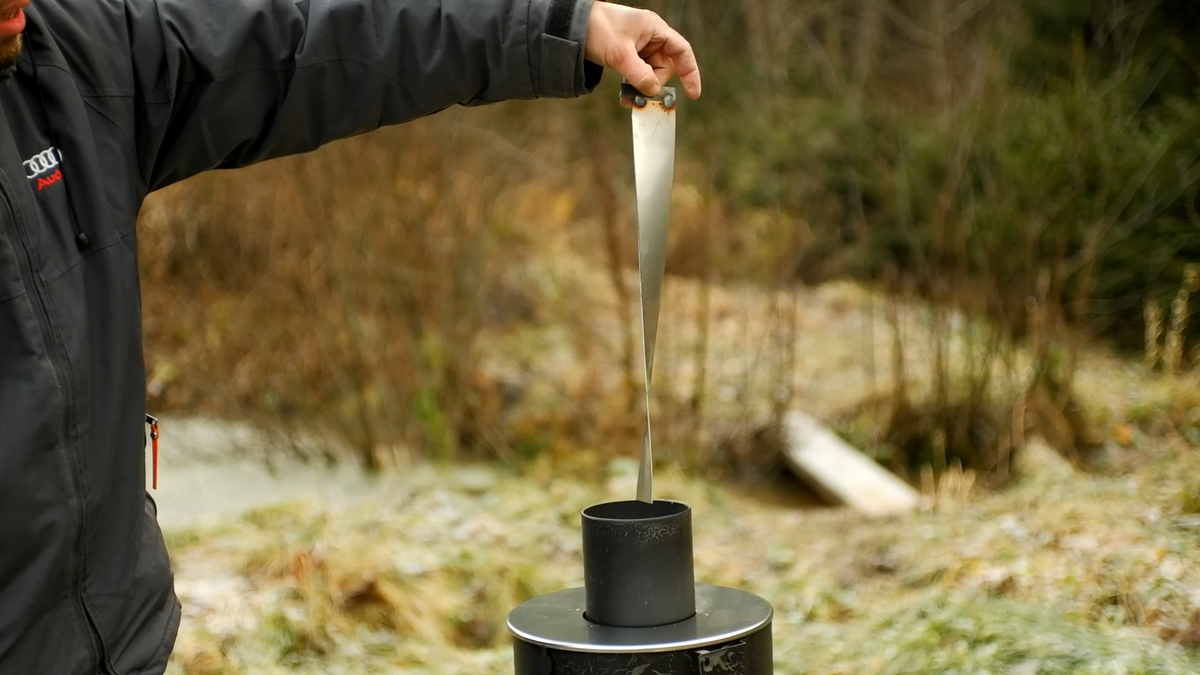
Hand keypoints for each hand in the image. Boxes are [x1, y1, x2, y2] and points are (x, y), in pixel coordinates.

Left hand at [584, 1, 700, 103]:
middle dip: (654, 84)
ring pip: (650, 73)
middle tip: (640, 95)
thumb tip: (654, 92)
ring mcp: (638, 46)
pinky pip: (638, 74)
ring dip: (642, 87)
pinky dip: (633, 85)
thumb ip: (640, 75)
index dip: (690, 72)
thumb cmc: (597, 30)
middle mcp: (649, 36)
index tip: (693, 94)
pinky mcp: (627, 55)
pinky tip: (624, 95)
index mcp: (654, 29)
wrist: (570, 26)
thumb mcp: (620, 55)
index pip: (682, 51)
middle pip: (665, 66)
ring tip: (627, 98)